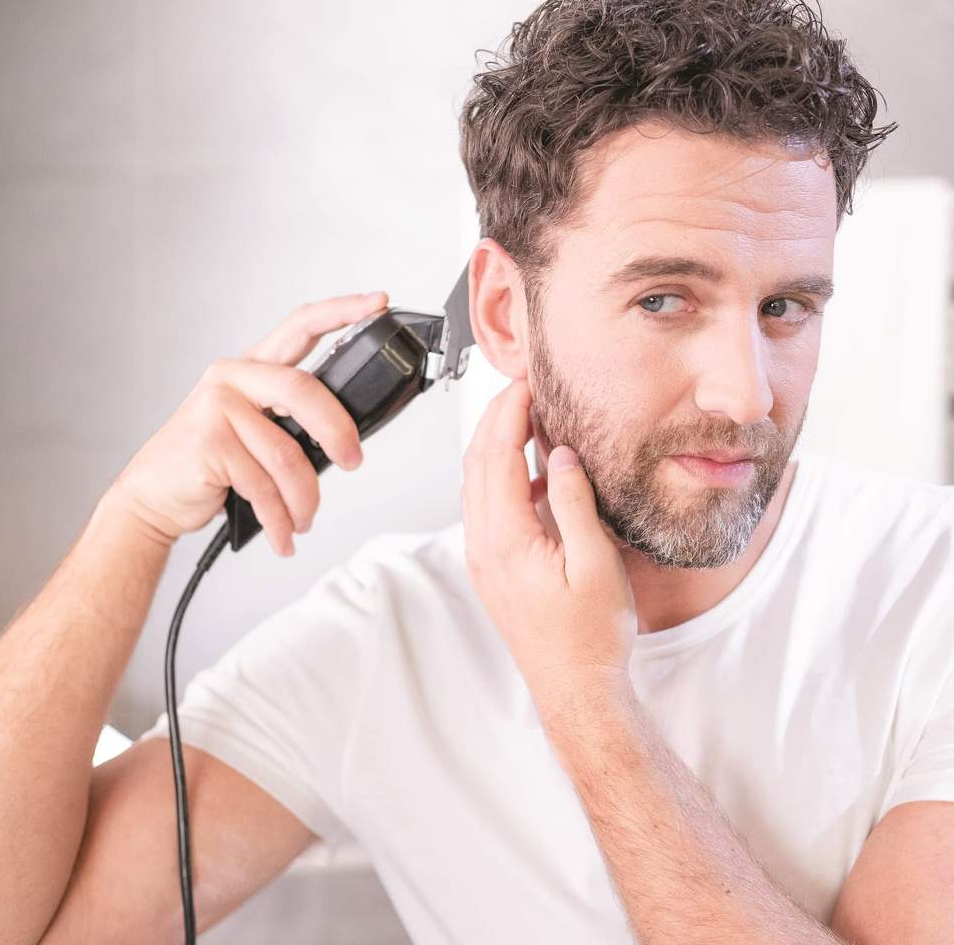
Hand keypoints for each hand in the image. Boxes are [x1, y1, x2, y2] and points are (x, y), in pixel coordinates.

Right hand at [108, 291, 389, 554]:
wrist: (153, 497)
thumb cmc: (212, 465)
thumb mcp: (258, 432)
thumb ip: (294, 422)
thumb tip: (349, 439)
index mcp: (253, 366)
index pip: (302, 325)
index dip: (343, 311)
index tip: (379, 304)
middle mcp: (233, 376)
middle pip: (304, 391)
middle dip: (338, 432)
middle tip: (352, 462)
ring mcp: (217, 405)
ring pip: (288, 454)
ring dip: (304, 499)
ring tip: (303, 519)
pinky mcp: (209, 441)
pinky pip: (264, 485)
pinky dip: (280, 518)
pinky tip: (283, 534)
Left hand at [461, 378, 636, 723]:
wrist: (575, 688)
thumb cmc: (590, 637)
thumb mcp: (596, 564)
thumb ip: (575, 503)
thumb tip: (560, 455)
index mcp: (506, 541)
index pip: (497, 457)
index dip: (508, 414)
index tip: (525, 383)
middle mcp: (483, 547)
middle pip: (477, 464)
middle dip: (495, 419)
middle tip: (520, 389)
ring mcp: (482, 559)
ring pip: (475, 485)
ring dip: (494, 446)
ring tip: (522, 419)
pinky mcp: (491, 569)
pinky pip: (486, 509)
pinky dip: (499, 478)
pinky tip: (532, 474)